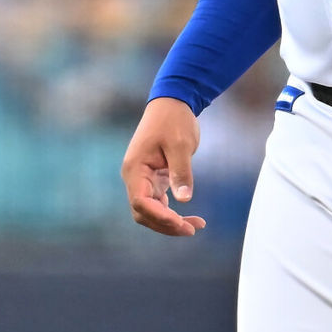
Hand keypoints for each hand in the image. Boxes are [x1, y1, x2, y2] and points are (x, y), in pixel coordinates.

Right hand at [121, 97, 206, 236]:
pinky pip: (159, 202)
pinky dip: (172, 211)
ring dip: (170, 221)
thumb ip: (181, 171)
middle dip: (166, 224)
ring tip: (196, 225)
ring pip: (151, 210)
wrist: (173, 102)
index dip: (159, 216)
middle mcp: (135, 176)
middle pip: (144, 212)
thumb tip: (184, 199)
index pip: (140, 202)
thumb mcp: (181, 144)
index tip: (180, 222)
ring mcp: (143, 178)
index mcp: (135, 168)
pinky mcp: (154, 177)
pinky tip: (189, 216)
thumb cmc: (174, 120)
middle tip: (192, 229)